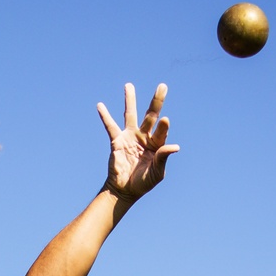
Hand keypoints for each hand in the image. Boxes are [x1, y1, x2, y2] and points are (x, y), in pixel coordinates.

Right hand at [97, 83, 178, 199]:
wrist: (125, 190)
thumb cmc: (143, 182)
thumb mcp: (156, 173)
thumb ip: (163, 158)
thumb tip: (175, 146)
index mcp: (156, 144)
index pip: (161, 131)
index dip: (163, 126)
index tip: (165, 121)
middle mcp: (144, 137)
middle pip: (151, 115)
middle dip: (157, 101)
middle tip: (163, 86)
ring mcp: (130, 137)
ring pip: (130, 115)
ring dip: (130, 100)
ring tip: (129, 85)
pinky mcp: (117, 141)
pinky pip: (110, 127)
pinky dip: (105, 116)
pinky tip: (100, 106)